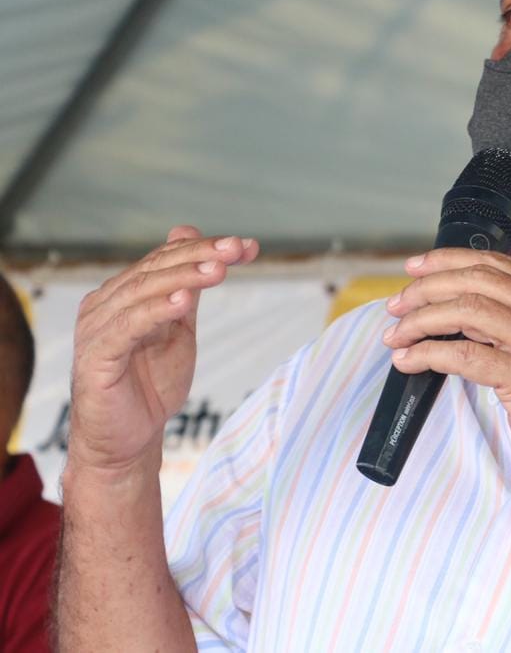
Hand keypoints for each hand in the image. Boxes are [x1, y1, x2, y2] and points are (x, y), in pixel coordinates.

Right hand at [68, 226, 258, 473]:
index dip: (205, 248)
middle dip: (200, 256)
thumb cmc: (150, 383)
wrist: (128, 439)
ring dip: (183, 278)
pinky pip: (127, 327)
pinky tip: (185, 301)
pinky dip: (157, 310)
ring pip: (143, 292)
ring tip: (218, 271)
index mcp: (124, 294)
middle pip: (155, 268)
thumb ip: (187, 288)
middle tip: (236, 249)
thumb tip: (193, 237)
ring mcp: (96, 329)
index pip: (165, 259)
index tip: (248, 246)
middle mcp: (105, 304)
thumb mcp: (179, 329)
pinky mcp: (95, 357)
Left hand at [383, 248, 510, 498]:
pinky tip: (409, 362)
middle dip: (428, 287)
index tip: (416, 269)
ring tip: (397, 335)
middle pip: (478, 281)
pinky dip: (428, 354)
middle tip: (398, 304)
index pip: (497, 264)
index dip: (450, 261)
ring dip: (421, 320)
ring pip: (467, 312)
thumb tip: (466, 306)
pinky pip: (464, 356)